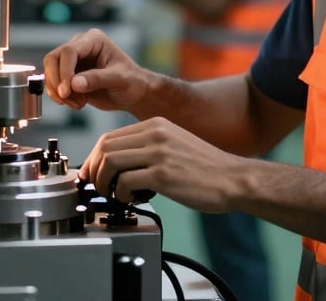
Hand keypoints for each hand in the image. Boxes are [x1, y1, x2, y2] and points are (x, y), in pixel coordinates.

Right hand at [44, 28, 151, 110]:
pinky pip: (53, 84)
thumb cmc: (132, 82)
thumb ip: (98, 79)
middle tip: (69, 99)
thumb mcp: (120, 80)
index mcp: (93, 39)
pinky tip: (76, 103)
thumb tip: (74, 84)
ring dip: (59, 92)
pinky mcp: (67, 75)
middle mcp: (79, 46)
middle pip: (52, 59)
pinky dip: (60, 97)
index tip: (67, 91)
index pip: (69, 51)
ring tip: (79, 104)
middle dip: (57, 82)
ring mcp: (72, 60)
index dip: (64, 71)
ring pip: (49, 72)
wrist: (133, 93)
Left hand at [79, 117, 247, 212]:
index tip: (92, 174)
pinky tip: (133, 200)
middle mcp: (156, 134)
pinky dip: (122, 194)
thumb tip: (116, 163)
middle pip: (106, 148)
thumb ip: (148, 147)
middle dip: (95, 171)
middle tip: (98, 187)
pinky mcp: (163, 174)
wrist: (233, 179)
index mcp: (156, 124)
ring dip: (105, 183)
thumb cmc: (205, 169)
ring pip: (111, 162)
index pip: (110, 137)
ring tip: (115, 195)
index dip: (94, 158)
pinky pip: (126, 182)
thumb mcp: (174, 144)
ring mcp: (159, 153)